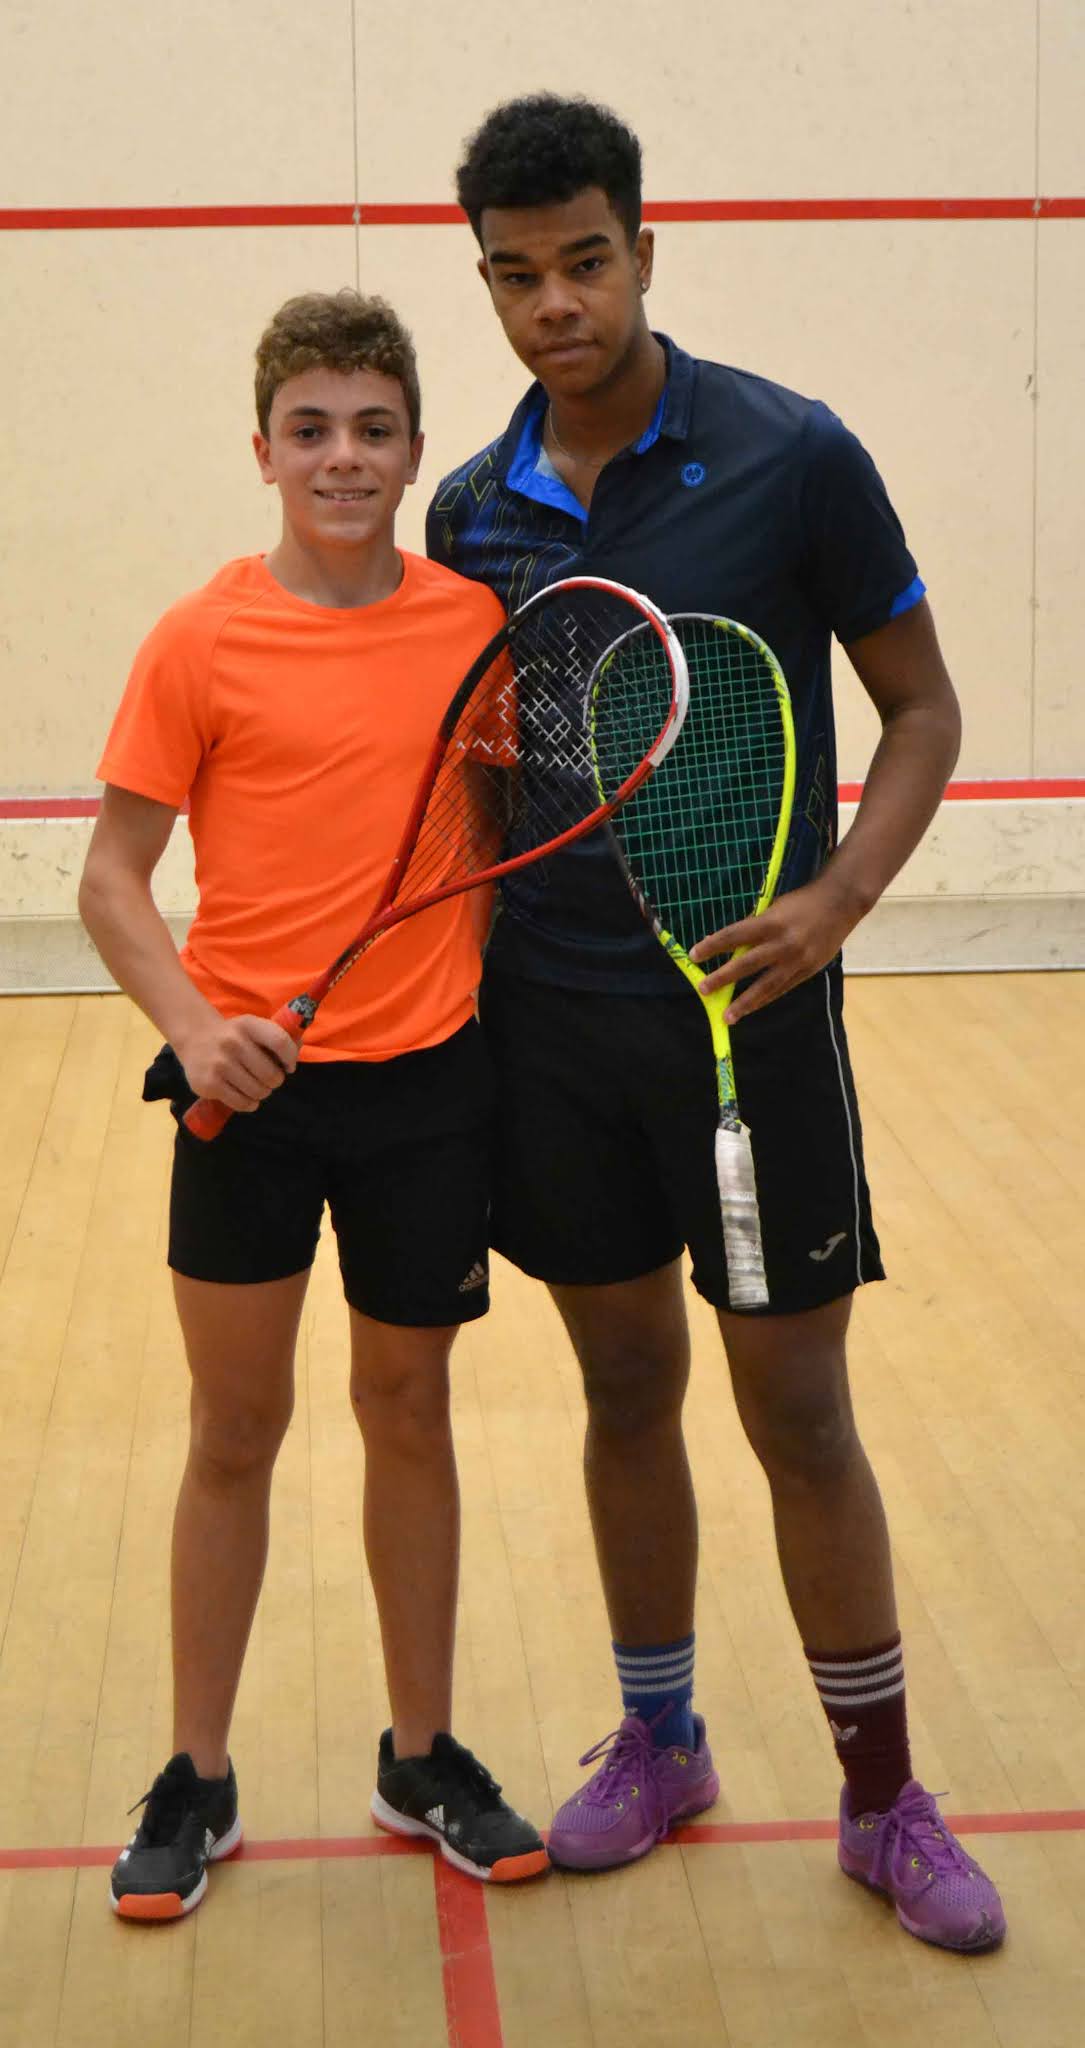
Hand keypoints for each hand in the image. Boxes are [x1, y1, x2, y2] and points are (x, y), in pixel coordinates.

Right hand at [174, 1012, 298, 1110]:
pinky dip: (249, 1104)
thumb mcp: (252, 1027)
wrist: (195, 1038)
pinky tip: (246, 1096)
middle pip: (271, 1074)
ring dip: (262, 1093)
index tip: (288, 1066)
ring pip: (258, 1091)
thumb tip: (298, 1047)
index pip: (280, 1042)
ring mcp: (219, 1064)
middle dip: (275, 1081)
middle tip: (269, 1079)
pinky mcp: (209, 1084)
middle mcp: (232, 1042)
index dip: (290, 1058)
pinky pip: (242, 1103)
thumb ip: (277, 1036)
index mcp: (248, 1024)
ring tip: (256, 1086)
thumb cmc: (233, 1036)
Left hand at [688, 877, 859, 1023]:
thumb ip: (753, 927)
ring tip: (727, 1016)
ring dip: (744, 1003)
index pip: (734, 935)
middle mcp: (783, 943)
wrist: (841, 905)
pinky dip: (764, 999)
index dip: (713, 946)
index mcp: (771, 922)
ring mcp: (797, 960)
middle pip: (747, 964)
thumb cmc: (802, 903)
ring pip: (766, 986)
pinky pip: (782, 989)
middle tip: (703, 990)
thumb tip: (726, 945)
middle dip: (723, 978)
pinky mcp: (808, 971)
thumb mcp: (774, 908)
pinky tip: (750, 1008)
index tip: (694, 955)